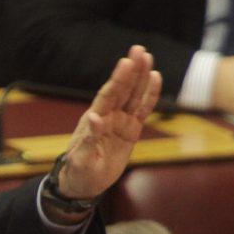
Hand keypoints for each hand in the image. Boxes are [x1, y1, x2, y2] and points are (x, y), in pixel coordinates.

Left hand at [57, 45, 162, 199]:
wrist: (83, 183)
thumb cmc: (78, 172)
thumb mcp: (80, 160)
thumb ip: (88, 139)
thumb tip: (94, 117)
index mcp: (94, 121)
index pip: (108, 96)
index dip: (118, 80)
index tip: (126, 62)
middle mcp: (108, 117)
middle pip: (122, 90)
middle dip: (131, 71)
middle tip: (139, 50)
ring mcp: (120, 122)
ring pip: (133, 96)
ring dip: (140, 77)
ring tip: (147, 57)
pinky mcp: (130, 130)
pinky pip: (142, 110)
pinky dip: (150, 95)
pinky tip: (155, 78)